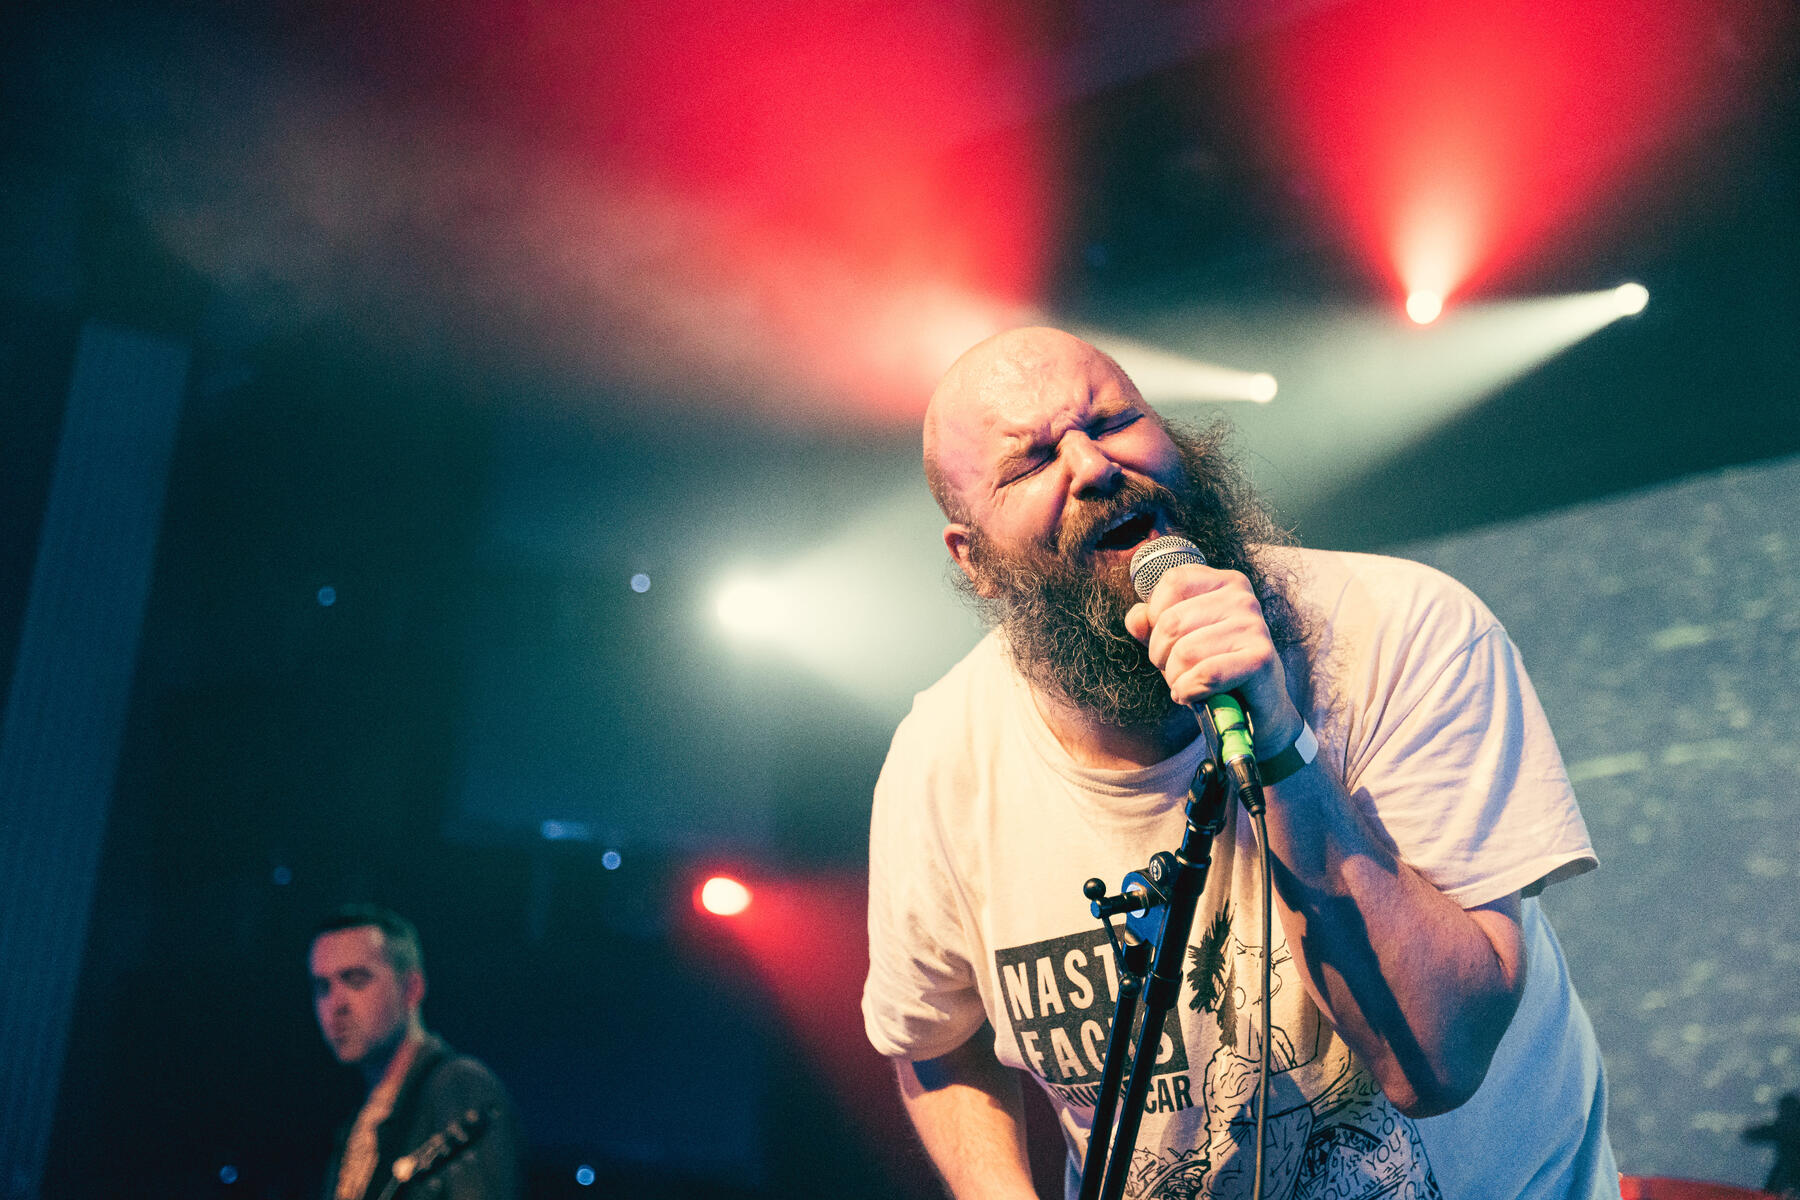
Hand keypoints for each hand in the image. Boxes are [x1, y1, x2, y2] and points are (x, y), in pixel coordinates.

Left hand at [1124, 562, 1301, 754]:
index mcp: (1224, 582)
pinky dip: (1190, 691)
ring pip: (1185, 651)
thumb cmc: (1212, 668)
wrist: (1255, 711)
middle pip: (1172, 621)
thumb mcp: (1175, 641)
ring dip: (1175, 678)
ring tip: (1187, 684)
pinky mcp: (1261, 658)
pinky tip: (1194, 696)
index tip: (1166, 639)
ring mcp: (1254, 625)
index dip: (1155, 615)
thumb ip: (1150, 624)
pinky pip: (1207, 674)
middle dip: (1160, 655)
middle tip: (1175, 670)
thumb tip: (1136, 618)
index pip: (1173, 581)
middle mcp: (1242, 597)